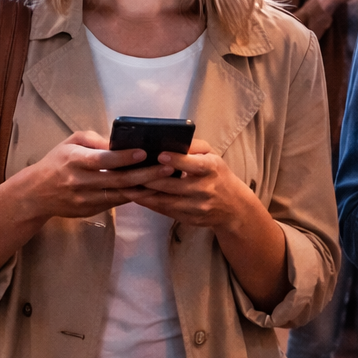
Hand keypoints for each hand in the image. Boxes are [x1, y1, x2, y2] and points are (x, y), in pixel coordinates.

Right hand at [7, 131, 175, 225]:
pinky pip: (116, 203)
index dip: (123, 157)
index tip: (143, 152)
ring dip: (144, 188)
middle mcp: (80, 182)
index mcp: (75, 161)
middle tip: (167, 168)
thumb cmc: (57, 162)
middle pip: (117, 180)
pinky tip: (150, 189)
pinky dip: (133, 196)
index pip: (102, 159)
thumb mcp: (71, 143)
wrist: (36, 194)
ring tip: (165, 180)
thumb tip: (119, 141)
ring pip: (120, 195)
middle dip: (145, 174)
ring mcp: (86, 200)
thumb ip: (94, 140)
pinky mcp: (90, 211)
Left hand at [128, 140, 267, 230]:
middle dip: (149, 178)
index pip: (193, 164)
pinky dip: (149, 203)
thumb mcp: (212, 155)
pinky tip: (135, 196)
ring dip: (143, 194)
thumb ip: (193, 146)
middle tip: (127, 171)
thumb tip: (170, 138)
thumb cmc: (218, 174)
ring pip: (165, 201)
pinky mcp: (189, 218)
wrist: (233, 207)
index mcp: (211, 168)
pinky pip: (165, 211)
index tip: (158, 155)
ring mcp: (197, 207)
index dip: (176, 160)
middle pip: (173, 185)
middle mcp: (205, 189)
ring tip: (123, 185)